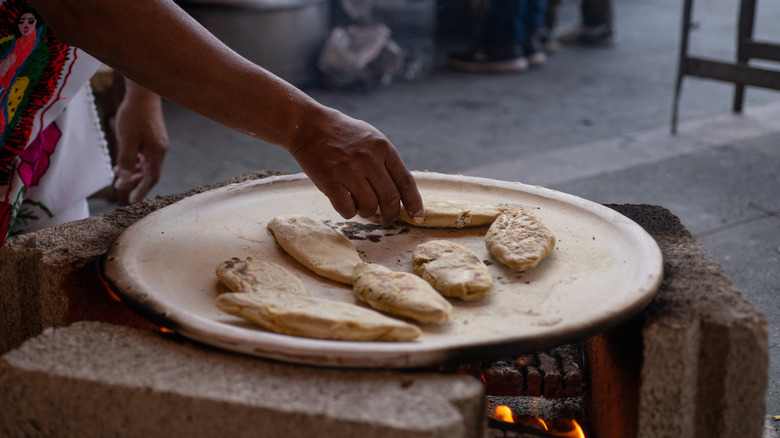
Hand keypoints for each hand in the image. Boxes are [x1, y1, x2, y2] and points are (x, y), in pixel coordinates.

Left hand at [113, 78, 168, 205]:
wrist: (143, 94)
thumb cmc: (134, 115)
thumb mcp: (127, 139)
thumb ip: (126, 161)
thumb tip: (123, 180)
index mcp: (156, 153)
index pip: (151, 179)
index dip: (141, 191)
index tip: (132, 201)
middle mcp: (160, 150)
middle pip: (149, 173)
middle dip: (134, 181)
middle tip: (119, 185)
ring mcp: (157, 144)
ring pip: (146, 165)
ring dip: (133, 171)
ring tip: (117, 171)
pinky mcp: (153, 138)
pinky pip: (145, 156)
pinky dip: (135, 161)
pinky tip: (124, 159)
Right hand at [288, 107, 422, 223]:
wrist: (308, 125)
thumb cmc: (342, 134)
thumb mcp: (371, 138)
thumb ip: (386, 161)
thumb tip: (402, 192)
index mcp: (383, 148)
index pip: (405, 181)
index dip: (413, 202)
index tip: (417, 215)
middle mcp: (368, 158)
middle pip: (390, 198)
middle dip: (391, 214)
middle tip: (387, 218)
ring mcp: (348, 170)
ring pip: (369, 206)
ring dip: (367, 212)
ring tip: (361, 206)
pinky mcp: (330, 180)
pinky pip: (347, 209)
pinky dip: (349, 212)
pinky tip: (346, 205)